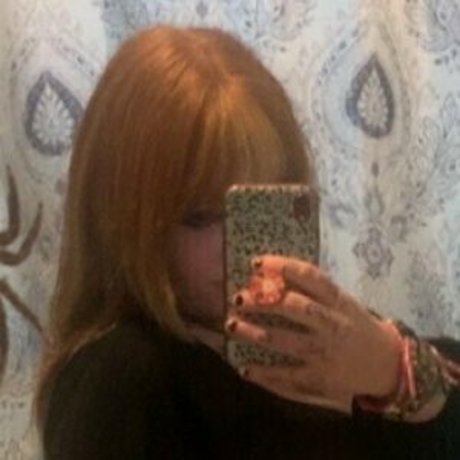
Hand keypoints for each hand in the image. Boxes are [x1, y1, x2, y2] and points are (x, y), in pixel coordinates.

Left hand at [226, 255, 400, 412]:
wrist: (389, 365)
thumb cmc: (358, 326)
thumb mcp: (343, 302)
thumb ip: (315, 291)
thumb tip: (275, 275)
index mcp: (338, 301)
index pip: (309, 276)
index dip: (281, 266)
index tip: (255, 263)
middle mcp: (331, 324)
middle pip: (293, 307)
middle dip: (263, 301)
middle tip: (238, 297)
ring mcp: (324, 353)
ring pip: (284, 341)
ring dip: (254, 333)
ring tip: (231, 325)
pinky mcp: (320, 379)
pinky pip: (287, 377)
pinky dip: (263, 374)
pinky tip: (244, 369)